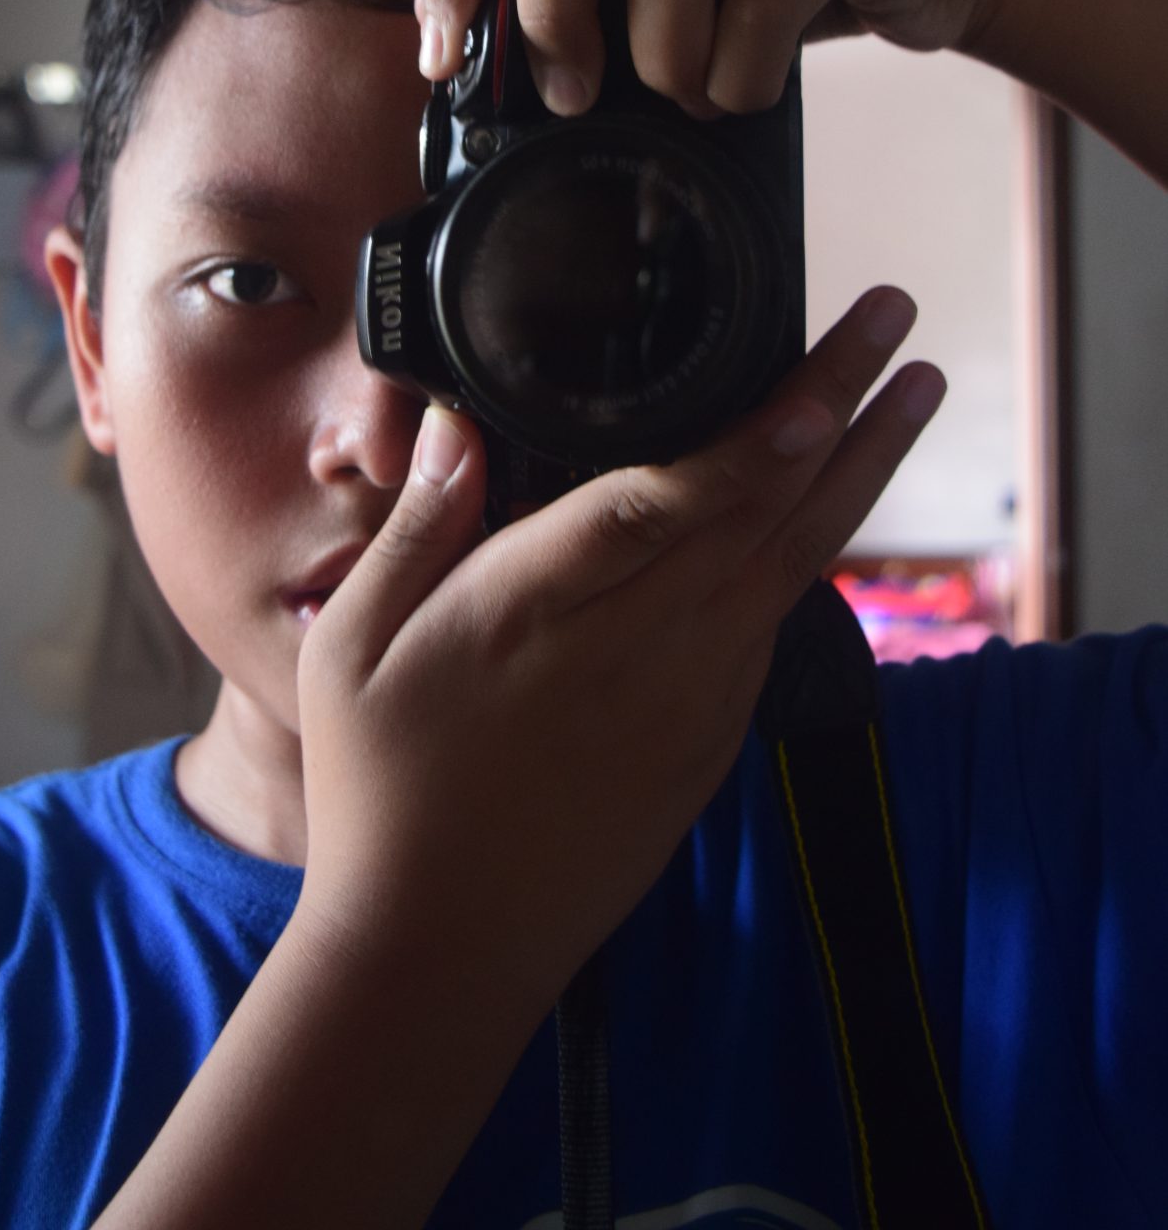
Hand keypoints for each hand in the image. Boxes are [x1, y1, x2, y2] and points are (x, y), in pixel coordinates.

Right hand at [293, 285, 943, 1011]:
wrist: (443, 946)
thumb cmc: (383, 787)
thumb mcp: (355, 648)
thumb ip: (418, 527)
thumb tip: (458, 422)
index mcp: (533, 615)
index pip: (657, 511)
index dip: (744, 447)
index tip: (815, 388)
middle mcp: (631, 652)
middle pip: (756, 514)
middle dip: (835, 411)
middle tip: (891, 321)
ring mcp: (685, 700)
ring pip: (791, 563)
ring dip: (858, 471)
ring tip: (913, 391)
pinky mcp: (708, 740)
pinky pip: (774, 623)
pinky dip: (817, 548)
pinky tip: (837, 495)